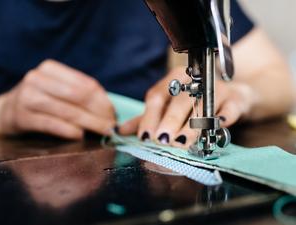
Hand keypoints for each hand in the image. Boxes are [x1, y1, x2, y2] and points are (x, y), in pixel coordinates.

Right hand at [0, 60, 115, 138]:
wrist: (8, 110)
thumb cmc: (42, 100)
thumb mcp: (59, 90)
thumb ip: (81, 94)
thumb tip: (109, 111)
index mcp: (51, 69)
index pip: (86, 85)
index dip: (104, 102)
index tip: (114, 115)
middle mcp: (38, 79)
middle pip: (79, 97)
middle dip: (99, 114)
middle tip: (111, 127)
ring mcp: (28, 96)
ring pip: (68, 111)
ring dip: (90, 124)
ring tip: (102, 132)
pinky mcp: (22, 116)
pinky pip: (52, 124)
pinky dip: (70, 131)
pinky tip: (80, 135)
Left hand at [120, 67, 252, 147]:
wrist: (229, 95)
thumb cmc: (192, 101)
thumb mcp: (167, 107)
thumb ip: (146, 118)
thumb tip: (120, 131)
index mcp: (173, 80)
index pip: (158, 96)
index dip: (151, 116)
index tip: (146, 136)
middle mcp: (193, 81)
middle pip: (180, 100)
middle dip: (170, 121)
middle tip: (164, 140)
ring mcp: (216, 88)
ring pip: (204, 105)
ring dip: (193, 124)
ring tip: (184, 141)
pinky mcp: (235, 98)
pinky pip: (231, 107)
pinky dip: (225, 116)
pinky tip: (219, 125)